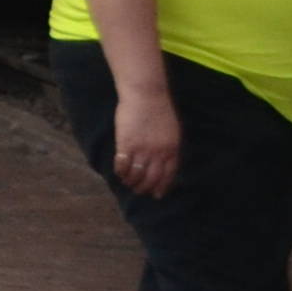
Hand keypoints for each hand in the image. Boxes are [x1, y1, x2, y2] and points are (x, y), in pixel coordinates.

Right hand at [112, 84, 182, 198]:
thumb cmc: (159, 110)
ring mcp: (142, 150)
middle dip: (145, 188)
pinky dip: (121, 171)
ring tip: (128, 183)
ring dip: (132, 182)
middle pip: (152, 178)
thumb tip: (164, 162)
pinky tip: (119, 173)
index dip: (162, 186)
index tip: (157, 194)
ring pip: (137, 174)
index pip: (168, 175)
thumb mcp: (172, 132)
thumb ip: (169, 148)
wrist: (146, 96)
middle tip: (139, 191)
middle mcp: (158, 154)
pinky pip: (123, 165)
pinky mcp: (126, 144)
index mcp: (172, 150)